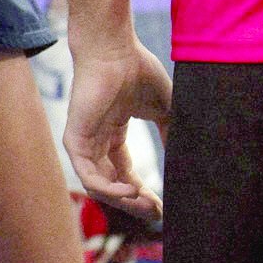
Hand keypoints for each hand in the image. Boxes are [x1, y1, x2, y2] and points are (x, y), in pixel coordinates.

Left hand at [61, 31, 171, 221]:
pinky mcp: (75, 140)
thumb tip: (187, 159)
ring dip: (123, 199)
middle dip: (135, 202)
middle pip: (113, 186)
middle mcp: (97, 144)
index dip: (144, 193)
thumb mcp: (164, 109)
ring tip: (147, 204)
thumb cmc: (138, 70)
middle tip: (156, 212)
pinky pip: (88, 175)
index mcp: (114, 137)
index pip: (126, 176)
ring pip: (100, 186)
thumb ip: (172, 133)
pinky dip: (108, 187)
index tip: (163, 206)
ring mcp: (85, 143)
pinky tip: (130, 190)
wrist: (116, 49)